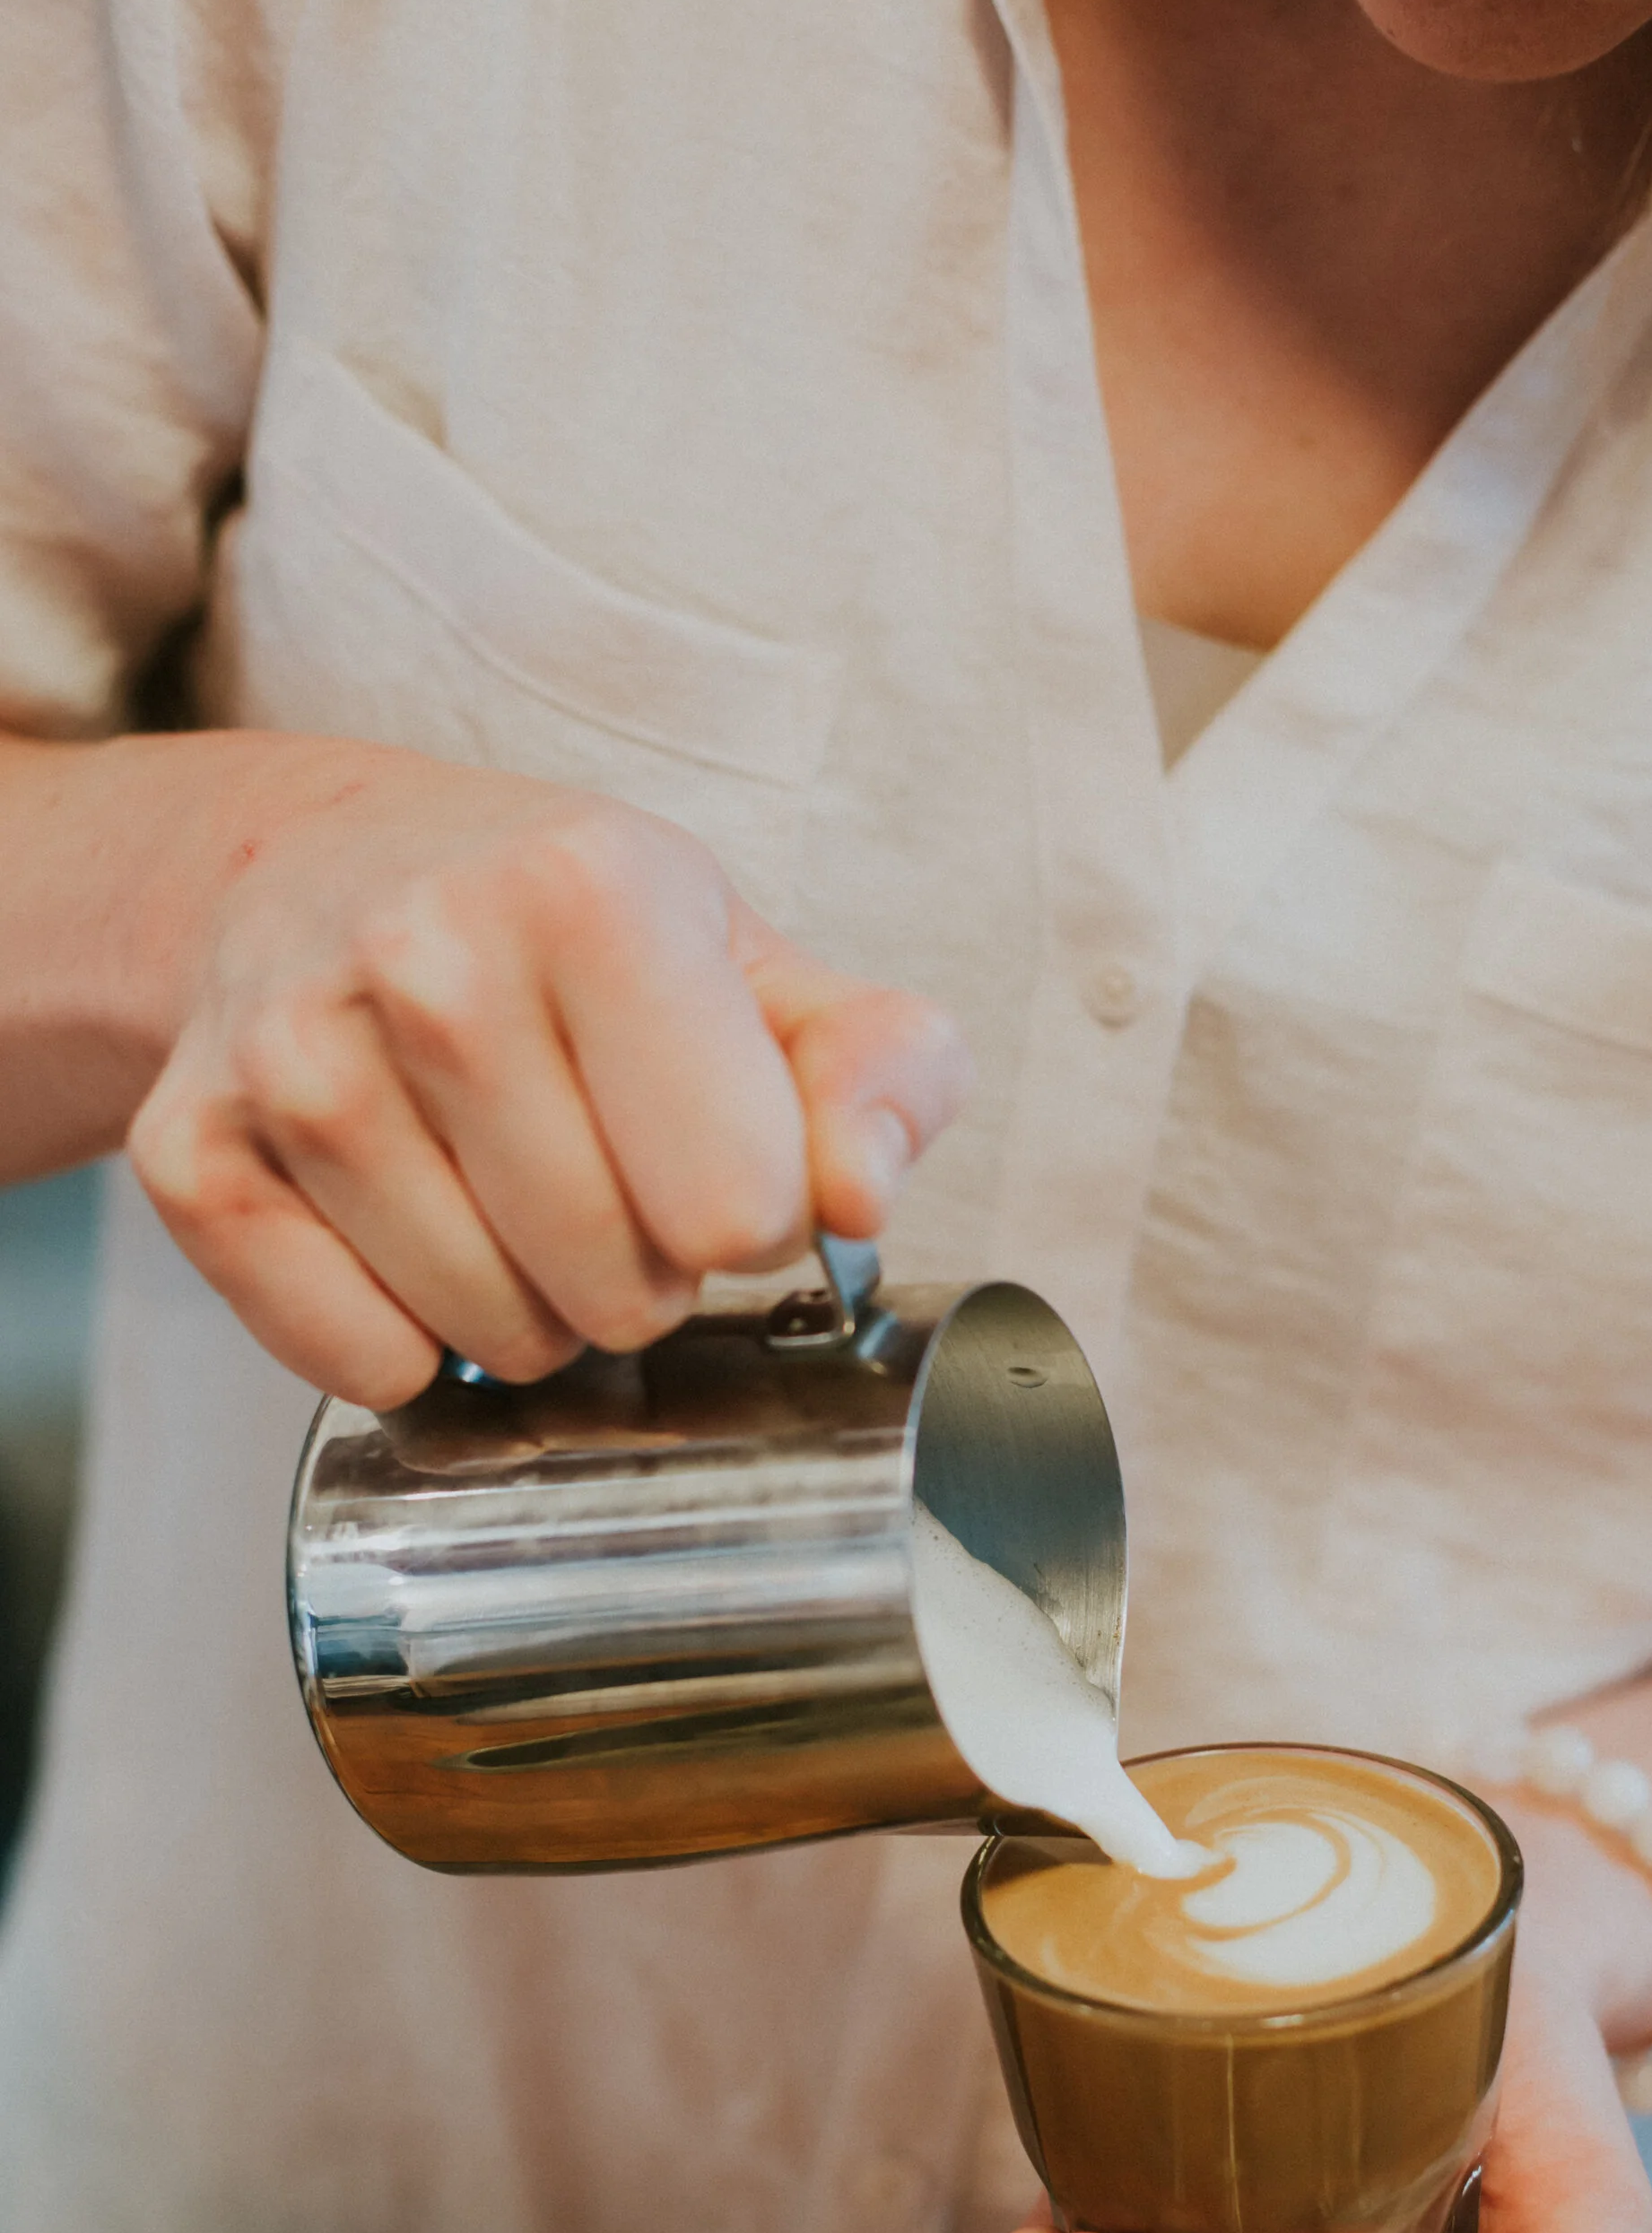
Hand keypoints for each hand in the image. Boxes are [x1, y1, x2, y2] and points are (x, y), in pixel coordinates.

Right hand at [124, 742, 969, 1404]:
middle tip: (602, 1178)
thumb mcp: (756, 963)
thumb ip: (880, 1072)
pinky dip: (404, 1345)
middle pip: (617, 1290)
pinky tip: (406, 1237)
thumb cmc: (566, 935)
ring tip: (508, 1199)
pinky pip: (359, 1363)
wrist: (308, 870)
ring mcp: (290, 1059)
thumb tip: (860, 1197)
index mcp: (591, 888)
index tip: (705, 1152)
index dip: (747, 1213)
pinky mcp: (191, 1155)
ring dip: (528, 1311)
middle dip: (639, 1273)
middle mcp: (425, 958)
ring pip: (490, 1338)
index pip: (738, 1205)